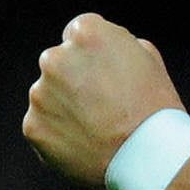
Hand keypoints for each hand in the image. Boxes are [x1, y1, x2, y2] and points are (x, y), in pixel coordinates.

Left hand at [22, 13, 186, 187]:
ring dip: (66, 107)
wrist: (151, 157)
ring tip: (99, 128)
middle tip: (104, 104)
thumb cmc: (156, 108)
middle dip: (76, 79)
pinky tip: (87, 143)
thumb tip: (102, 51)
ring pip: (49, 96)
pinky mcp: (33, 127)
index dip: (96, 54)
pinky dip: (60, 134)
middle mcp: (55, 58)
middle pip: (59, 63)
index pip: (78, 32)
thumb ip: (118, 45)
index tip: (108, 72)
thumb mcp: (150, 59)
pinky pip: (43, 126)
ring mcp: (40, 94)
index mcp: (86, 34)